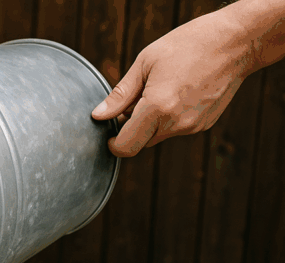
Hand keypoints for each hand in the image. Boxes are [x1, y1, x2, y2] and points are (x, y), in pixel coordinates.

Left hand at [91, 7, 256, 156]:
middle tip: (137, 99)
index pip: (126, 147)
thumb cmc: (189, 44)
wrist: (237, 42)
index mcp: (158, 108)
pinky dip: (170, 118)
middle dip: (132, 128)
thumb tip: (98, 115)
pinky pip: (177, 129)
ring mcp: (193, 127)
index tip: (109, 136)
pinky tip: (179, 93)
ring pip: (159, 135)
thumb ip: (121, 94)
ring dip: (152, 122)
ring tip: (163, 89)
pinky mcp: (204, 125)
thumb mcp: (146, 63)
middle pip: (141, 141)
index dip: (113, 145)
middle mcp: (176, 124)